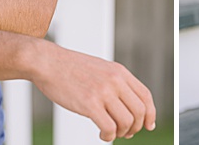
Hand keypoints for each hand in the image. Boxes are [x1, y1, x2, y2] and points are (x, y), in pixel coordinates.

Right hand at [30, 43, 156, 140]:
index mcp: (120, 72)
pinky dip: (109, 135)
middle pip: (140, 111)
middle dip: (136, 127)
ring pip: (127, 121)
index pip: (145, 96)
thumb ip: (115, 83)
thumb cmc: (71, 69)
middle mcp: (115, 81)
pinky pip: (109, 127)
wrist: (48, 62)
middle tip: (126, 133)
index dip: (151, 114)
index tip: (148, 125)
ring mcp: (103, 92)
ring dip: (122, 133)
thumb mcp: (100, 69)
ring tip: (111, 133)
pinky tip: (102, 134)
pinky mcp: (89, 104)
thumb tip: (125, 105)